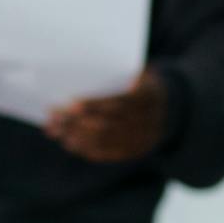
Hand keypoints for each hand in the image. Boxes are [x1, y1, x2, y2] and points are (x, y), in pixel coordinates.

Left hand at [45, 69, 166, 162]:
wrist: (169, 105)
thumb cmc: (142, 82)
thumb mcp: (139, 70)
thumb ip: (119, 71)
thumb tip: (83, 68)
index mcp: (150, 96)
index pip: (119, 103)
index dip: (95, 104)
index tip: (70, 104)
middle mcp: (149, 120)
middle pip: (108, 124)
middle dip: (77, 121)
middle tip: (54, 115)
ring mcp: (143, 138)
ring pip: (105, 140)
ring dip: (76, 136)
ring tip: (55, 129)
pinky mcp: (135, 150)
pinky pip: (108, 153)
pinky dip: (86, 149)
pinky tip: (69, 142)